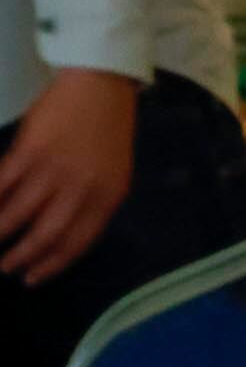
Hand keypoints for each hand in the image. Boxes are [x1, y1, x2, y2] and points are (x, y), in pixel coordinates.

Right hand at [0, 67, 138, 283]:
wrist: (100, 87)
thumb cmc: (106, 132)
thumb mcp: (114, 174)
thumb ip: (92, 205)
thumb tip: (64, 237)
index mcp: (108, 198)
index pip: (77, 243)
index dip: (52, 265)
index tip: (32, 279)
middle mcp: (82, 189)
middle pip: (46, 235)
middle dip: (22, 256)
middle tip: (5, 268)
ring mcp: (54, 170)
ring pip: (18, 213)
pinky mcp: (29, 152)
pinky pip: (2, 185)